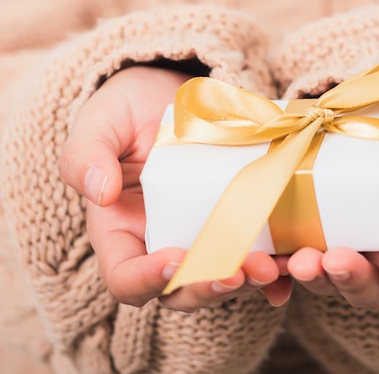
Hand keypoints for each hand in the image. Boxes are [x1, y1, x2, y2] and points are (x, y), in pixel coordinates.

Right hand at [58, 66, 291, 310]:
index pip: (125, 277)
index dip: (147, 279)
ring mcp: (202, 232)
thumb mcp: (99, 122)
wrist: (169, 90)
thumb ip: (86, 154)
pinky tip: (293, 263)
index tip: (174, 259)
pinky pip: (255, 250)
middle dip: (210, 286)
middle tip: (238, 271)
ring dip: (249, 281)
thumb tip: (99, 193)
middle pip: (182, 289)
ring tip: (273, 267)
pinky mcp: (235, 217)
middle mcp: (162, 241)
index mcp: (121, 230)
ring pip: (223, 275)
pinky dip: (274, 266)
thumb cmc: (126, 109)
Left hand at [283, 83, 378, 308]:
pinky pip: (288, 258)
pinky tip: (260, 263)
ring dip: (310, 276)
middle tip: (333, 260)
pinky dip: (274, 271)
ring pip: (327, 278)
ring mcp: (341, 237)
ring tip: (293, 261)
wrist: (370, 98)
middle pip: (373, 287)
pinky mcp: (305, 225)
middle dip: (352, 279)